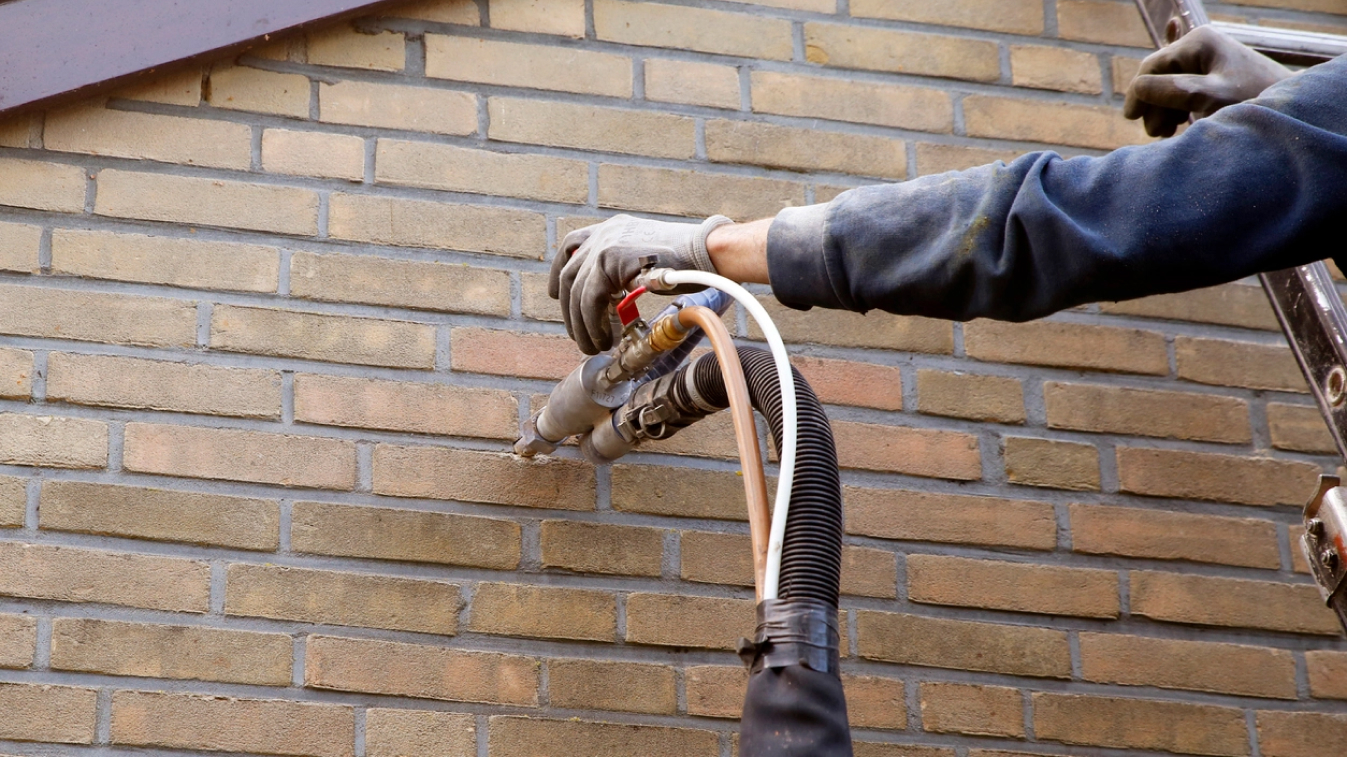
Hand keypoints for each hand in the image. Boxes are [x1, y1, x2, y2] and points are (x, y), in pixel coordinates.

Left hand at [549, 214, 731, 354]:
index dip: (559, 272)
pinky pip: (591, 299)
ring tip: (595, 345)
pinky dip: (594, 324)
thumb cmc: (688, 263)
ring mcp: (606, 244)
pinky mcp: (612, 260)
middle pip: (570, 275)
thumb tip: (615, 296)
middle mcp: (604, 234)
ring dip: (582, 325)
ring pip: (578, 292)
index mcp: (612, 230)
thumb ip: (626, 271)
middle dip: (570, 312)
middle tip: (580, 336)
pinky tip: (605, 338)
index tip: (557, 295)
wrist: (708, 252)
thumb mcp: (647, 260)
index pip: (571, 246)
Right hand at [1124, 25, 1292, 137]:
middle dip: (1155, 105)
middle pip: (1159, 77)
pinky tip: (1174, 112)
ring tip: (1172, 131)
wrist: (1292, 113)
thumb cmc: (1253, 103)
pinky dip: (1175, 103)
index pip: (1152, 66)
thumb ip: (1170, 91)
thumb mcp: (1208, 97)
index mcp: (1197, 43)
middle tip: (1161, 133)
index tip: (1131, 118)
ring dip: (1165, 110)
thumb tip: (1136, 90)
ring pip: (1169, 87)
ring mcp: (1207, 61)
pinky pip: (1182, 86)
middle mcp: (1200, 47)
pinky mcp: (1213, 77)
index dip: (1138, 93)